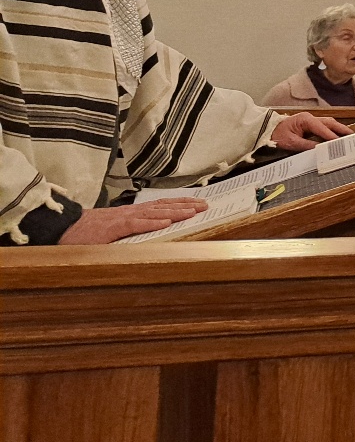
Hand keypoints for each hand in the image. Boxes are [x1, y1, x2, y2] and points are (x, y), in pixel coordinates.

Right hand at [59, 198, 209, 244]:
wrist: (61, 228)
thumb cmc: (86, 233)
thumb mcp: (113, 232)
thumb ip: (130, 233)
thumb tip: (151, 237)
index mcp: (131, 214)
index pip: (160, 206)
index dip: (179, 204)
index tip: (198, 204)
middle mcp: (130, 213)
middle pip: (163, 206)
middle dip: (185, 205)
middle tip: (206, 205)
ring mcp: (121, 219)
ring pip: (154, 213)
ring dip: (175, 211)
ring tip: (194, 211)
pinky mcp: (112, 228)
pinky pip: (135, 224)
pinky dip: (152, 223)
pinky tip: (166, 222)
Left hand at [270, 112, 352, 151]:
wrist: (267, 131)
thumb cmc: (277, 135)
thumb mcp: (291, 143)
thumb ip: (306, 145)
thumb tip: (320, 149)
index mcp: (305, 119)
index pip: (322, 128)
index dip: (331, 136)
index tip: (340, 142)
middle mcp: (310, 118)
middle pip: (329, 123)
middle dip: (341, 129)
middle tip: (352, 136)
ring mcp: (310, 120)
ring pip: (328, 123)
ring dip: (339, 129)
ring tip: (349, 136)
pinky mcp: (310, 125)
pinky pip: (324, 127)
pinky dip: (332, 131)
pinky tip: (338, 136)